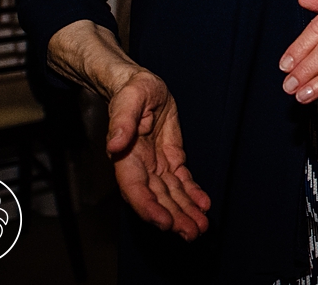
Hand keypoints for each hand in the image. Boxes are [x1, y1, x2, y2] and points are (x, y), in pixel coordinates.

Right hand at [106, 70, 210, 240]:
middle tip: (191, 233)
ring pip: (171, 194)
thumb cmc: (132, 90)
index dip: (148, 207)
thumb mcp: (128, 98)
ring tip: (200, 228)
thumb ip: (121, 122)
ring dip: (185, 212)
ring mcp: (156, 164)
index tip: (164, 222)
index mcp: (127, 156)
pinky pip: (181, 180)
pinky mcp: (170, 157)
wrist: (141, 85)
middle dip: (173, 217)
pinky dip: (192, 193)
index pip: (135, 188)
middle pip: (156, 198)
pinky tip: (203, 205)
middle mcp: (140, 166)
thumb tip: (114, 145)